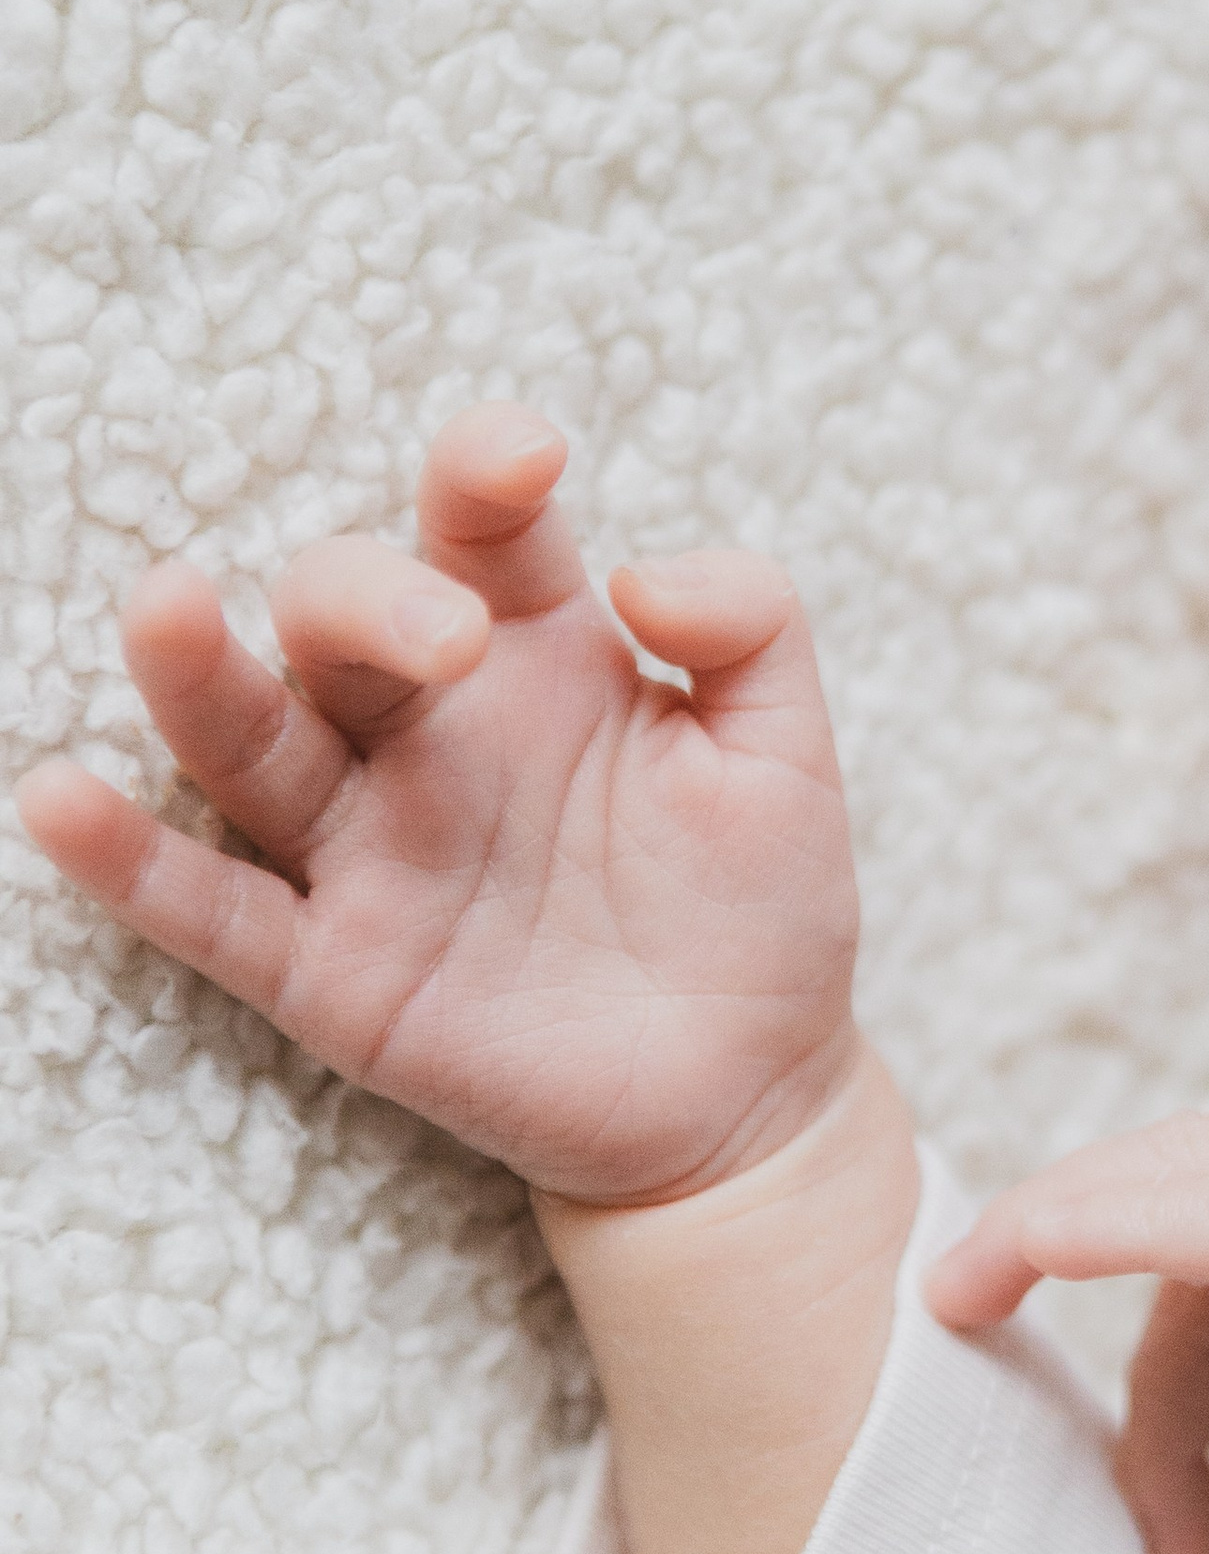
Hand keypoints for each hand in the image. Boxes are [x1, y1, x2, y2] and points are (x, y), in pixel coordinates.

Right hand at [16, 407, 864, 1206]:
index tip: (520, 459)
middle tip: (447, 635)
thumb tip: (646, 572)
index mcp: (537, 649)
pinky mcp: (336, 970)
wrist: (750, 1095)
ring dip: (197, 677)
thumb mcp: (790, 754)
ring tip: (164, 608)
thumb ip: (751, 628)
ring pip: (250, 741)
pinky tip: (60, 800)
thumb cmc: (761, 906)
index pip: (481, 527)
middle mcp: (432, 729)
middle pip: (341, 619)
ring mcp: (372, 847)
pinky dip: (132, 862)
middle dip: (369, 600)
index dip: (483, 474)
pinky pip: (214, 910)